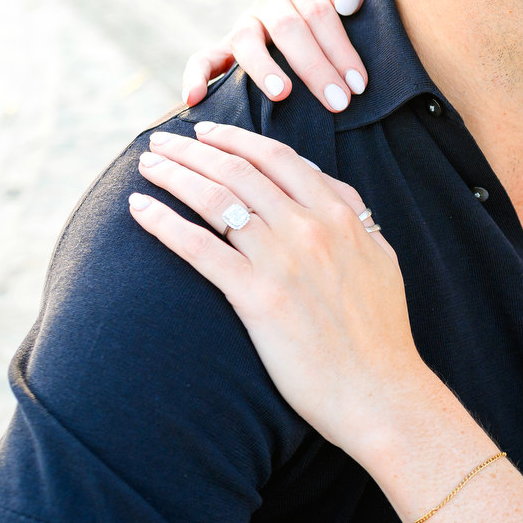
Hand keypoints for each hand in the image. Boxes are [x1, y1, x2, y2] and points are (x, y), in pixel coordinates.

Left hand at [128, 123, 430, 464]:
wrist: (379, 389)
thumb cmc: (382, 332)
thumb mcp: (382, 258)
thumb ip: (355, 218)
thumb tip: (329, 190)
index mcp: (339, 216)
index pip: (278, 158)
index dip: (236, 139)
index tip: (206, 132)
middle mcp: (309, 228)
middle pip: (239, 170)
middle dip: (194, 149)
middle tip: (162, 140)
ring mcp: (282, 262)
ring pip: (216, 199)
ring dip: (174, 175)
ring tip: (147, 165)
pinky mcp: (257, 299)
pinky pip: (200, 249)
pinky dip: (165, 223)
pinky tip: (140, 210)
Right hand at [181, 0, 375, 112]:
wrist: (338, 4)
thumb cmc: (357, 2)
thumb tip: (343, 3)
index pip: (321, 13)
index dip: (340, 48)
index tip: (359, 84)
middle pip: (289, 29)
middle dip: (315, 67)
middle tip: (339, 101)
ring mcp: (248, 22)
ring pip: (246, 40)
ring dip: (263, 68)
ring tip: (283, 95)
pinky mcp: (228, 46)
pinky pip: (205, 57)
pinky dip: (196, 75)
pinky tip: (194, 99)